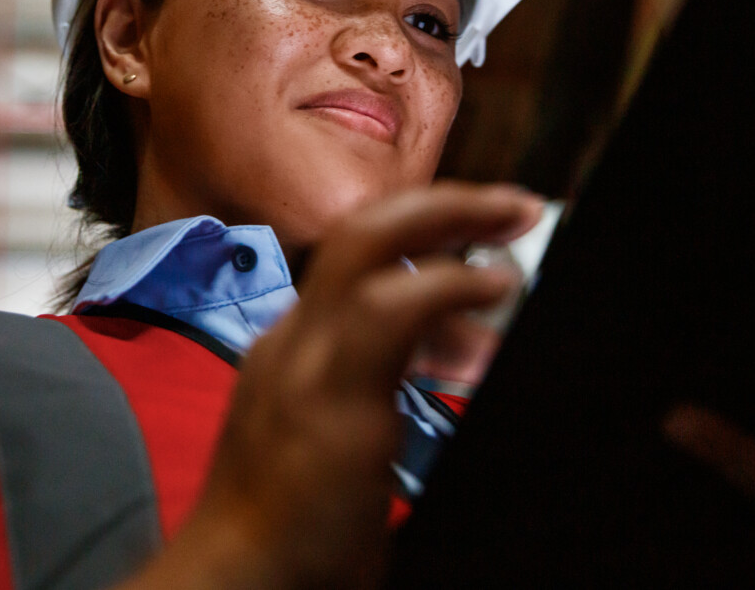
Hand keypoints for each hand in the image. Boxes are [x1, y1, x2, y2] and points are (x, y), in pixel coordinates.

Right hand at [120, 182, 543, 589]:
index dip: (427, 236)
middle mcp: (293, 340)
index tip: (483, 238)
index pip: (358, 263)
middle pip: (359, 231)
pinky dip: (448, 284)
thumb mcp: (334, 442)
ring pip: (368, 244)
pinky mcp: (328, 395)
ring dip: (453, 218)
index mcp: (293, 350)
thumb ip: (380, 389)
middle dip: (442, 203)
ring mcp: (304, 359)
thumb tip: (456, 350)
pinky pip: (391, 308)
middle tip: (513, 204)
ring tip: (515, 220)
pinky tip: (491, 287)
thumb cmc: (293, 531)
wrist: (238, 582)